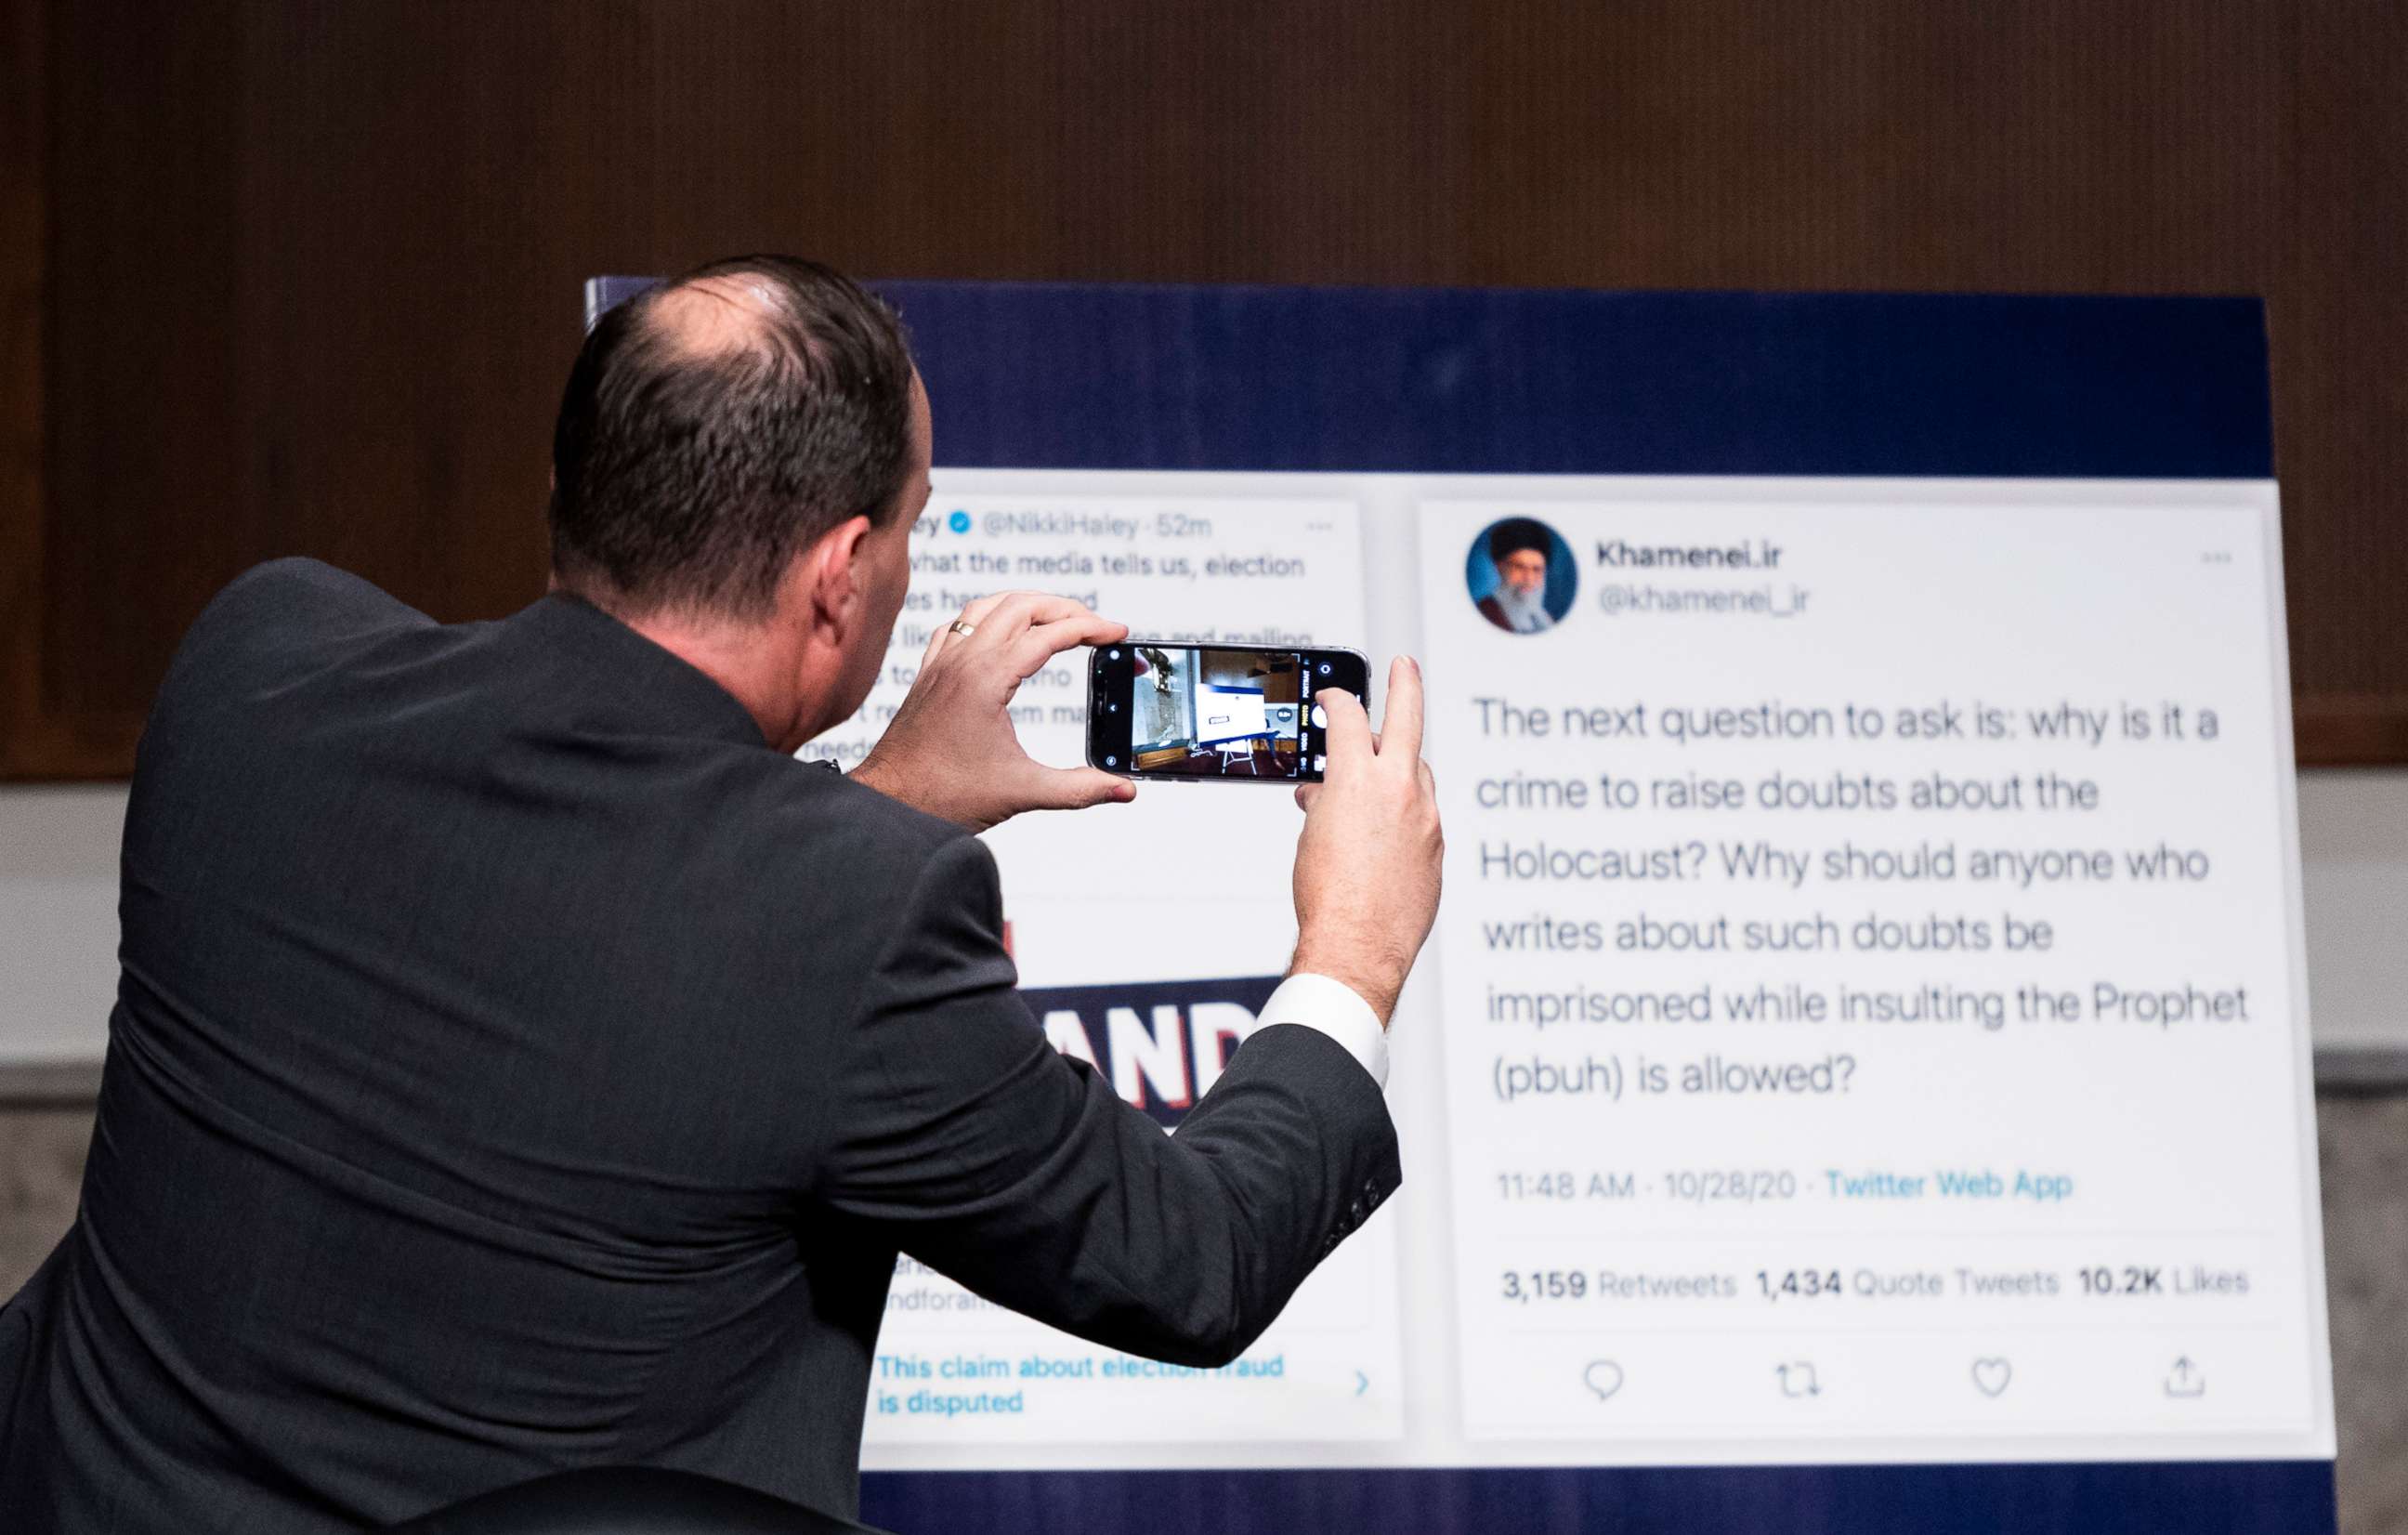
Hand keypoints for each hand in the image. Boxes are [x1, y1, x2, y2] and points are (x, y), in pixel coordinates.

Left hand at [851, 593, 1136, 832]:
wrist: (888, 804)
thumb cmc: (944, 797)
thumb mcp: (1023, 792)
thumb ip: (1080, 789)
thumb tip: (1125, 790)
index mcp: (986, 679)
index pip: (1049, 634)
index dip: (1091, 628)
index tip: (1118, 633)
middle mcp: (962, 661)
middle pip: (1021, 606)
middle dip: (1065, 608)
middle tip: (1096, 626)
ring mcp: (941, 663)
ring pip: (987, 606)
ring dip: (1026, 604)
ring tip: (1057, 618)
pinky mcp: (928, 675)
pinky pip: (958, 625)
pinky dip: (987, 617)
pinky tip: (998, 630)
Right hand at [1288, 657, 1442, 1024]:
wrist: (1356, 948)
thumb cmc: (1327, 900)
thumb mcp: (1311, 839)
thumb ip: (1323, 806)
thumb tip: (1323, 798)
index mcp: (1357, 780)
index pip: (1349, 718)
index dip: (1336, 700)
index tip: (1331, 698)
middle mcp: (1399, 790)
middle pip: (1407, 719)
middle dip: (1405, 684)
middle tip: (1404, 664)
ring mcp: (1426, 818)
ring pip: (1419, 770)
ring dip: (1401, 763)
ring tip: (1381, 770)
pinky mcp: (1438, 847)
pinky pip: (1425, 814)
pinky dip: (1408, 811)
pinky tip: (1389, 829)